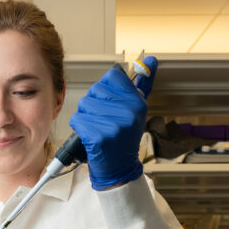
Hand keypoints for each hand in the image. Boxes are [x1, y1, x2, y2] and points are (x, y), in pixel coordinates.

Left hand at [70, 55, 157, 190]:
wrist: (119, 169)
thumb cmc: (124, 138)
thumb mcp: (136, 110)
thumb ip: (142, 84)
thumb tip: (151, 59)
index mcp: (138, 102)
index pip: (112, 76)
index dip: (105, 89)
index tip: (109, 102)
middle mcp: (128, 112)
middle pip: (95, 90)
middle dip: (93, 105)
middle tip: (103, 121)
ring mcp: (114, 125)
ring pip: (84, 105)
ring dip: (85, 117)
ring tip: (97, 129)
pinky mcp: (99, 137)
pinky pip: (78, 120)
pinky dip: (79, 129)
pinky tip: (90, 138)